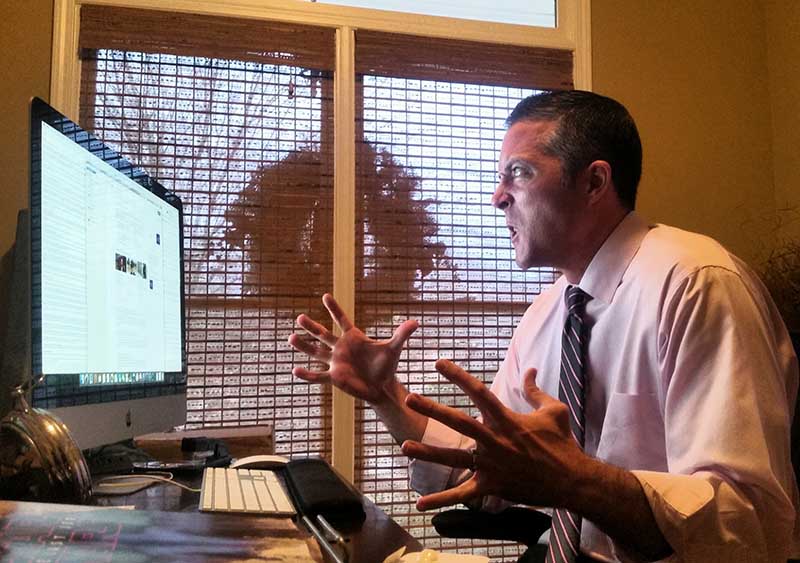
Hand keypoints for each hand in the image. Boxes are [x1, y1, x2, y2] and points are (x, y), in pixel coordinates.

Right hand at [288, 293, 418, 403]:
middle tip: (299, 318)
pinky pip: (317, 375)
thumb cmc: (386, 365)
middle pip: (323, 334)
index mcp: (353, 338)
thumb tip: (416, 322)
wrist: (381, 386)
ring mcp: (335, 362)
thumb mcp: (394, 348)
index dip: (334, 309)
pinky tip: (295, 370)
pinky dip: (306, 374)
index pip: (342, 320)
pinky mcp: (334, 377)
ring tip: (290, 337)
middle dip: (311, 326)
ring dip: (303, 345)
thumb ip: (401, 334)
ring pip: (316, 352)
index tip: (325, 296)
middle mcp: (341, 348)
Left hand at [401, 359, 586, 510]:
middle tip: (410, 398)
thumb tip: (529, 370)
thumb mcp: (554, 410)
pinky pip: (463, 494)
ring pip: (454, 458)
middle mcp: (495, 440)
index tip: (439, 364)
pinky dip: (441, 499)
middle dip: (433, 410)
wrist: (572, 480)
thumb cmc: (563, 444)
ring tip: (404, 447)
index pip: (479, 392)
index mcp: (507, 420)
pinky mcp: (491, 486)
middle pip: (459, 422)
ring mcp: (491, 465)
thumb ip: (535, 390)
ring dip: (428, 453)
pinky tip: (419, 504)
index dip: (458, 376)